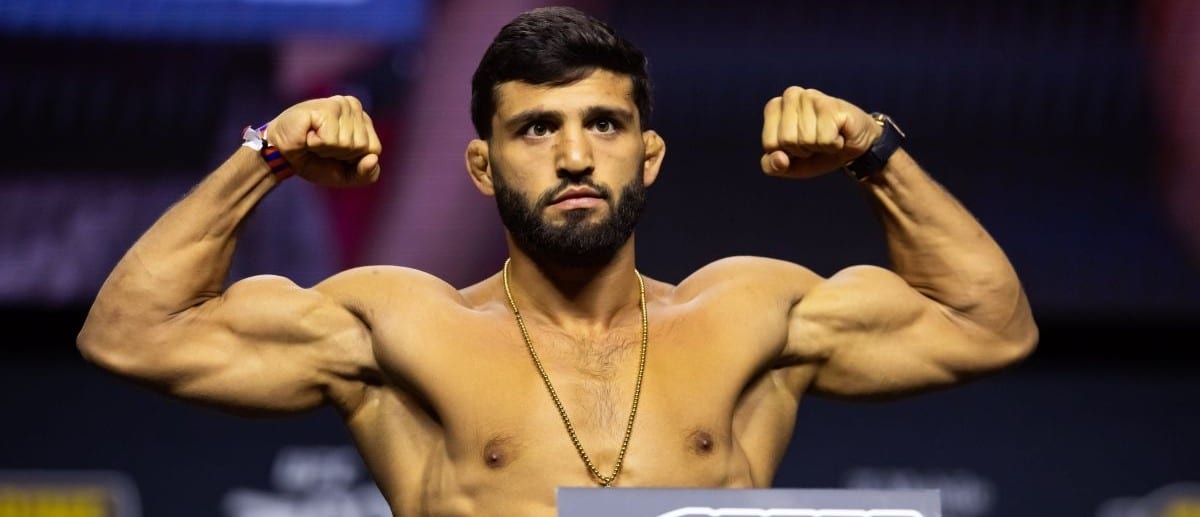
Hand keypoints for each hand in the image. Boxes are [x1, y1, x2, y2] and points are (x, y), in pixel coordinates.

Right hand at [265, 95, 381, 186]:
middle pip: (362, 146)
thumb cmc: (314, 161)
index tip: (336, 153)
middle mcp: (353, 106)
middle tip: (322, 146)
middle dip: (340, 155)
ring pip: (347, 143)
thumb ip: (367, 174)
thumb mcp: (346, 175)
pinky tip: (307, 135)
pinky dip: (316, 144)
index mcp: (362, 119)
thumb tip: (373, 159)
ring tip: (314, 140)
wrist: (281, 155)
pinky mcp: (325, 107)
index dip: (353, 160)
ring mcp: (340, 104)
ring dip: (326, 149)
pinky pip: (331, 139)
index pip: (374, 149)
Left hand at [760, 87, 880, 178]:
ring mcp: (811, 97)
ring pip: (805, 140)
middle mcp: (791, 95)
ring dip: (819, 147)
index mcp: (774, 107)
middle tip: (816, 141)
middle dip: (803, 150)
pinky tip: (839, 135)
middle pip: (786, 140)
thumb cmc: (818, 152)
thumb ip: (772, 166)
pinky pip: (824, 139)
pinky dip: (833, 145)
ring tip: (828, 136)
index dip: (786, 154)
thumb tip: (780, 159)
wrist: (854, 148)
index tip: (799, 146)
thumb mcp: (790, 165)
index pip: (769, 144)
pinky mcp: (831, 105)